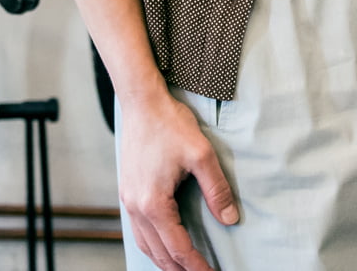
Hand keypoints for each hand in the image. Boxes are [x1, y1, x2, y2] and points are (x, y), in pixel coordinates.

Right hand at [118, 85, 236, 270]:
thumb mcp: (202, 155)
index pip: (178, 247)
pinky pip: (137, 230)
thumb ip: (217, 191)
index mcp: (154, 203)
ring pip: (145, 244)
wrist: (141, 102)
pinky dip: (152, 244)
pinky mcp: (127, 191)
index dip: (196, 265)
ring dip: (164, 260)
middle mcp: (136, 206)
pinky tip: (162, 243)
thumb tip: (230, 219)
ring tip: (183, 268)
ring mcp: (128, 199)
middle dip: (180, 269)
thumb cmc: (169, 124)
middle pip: (159, 253)